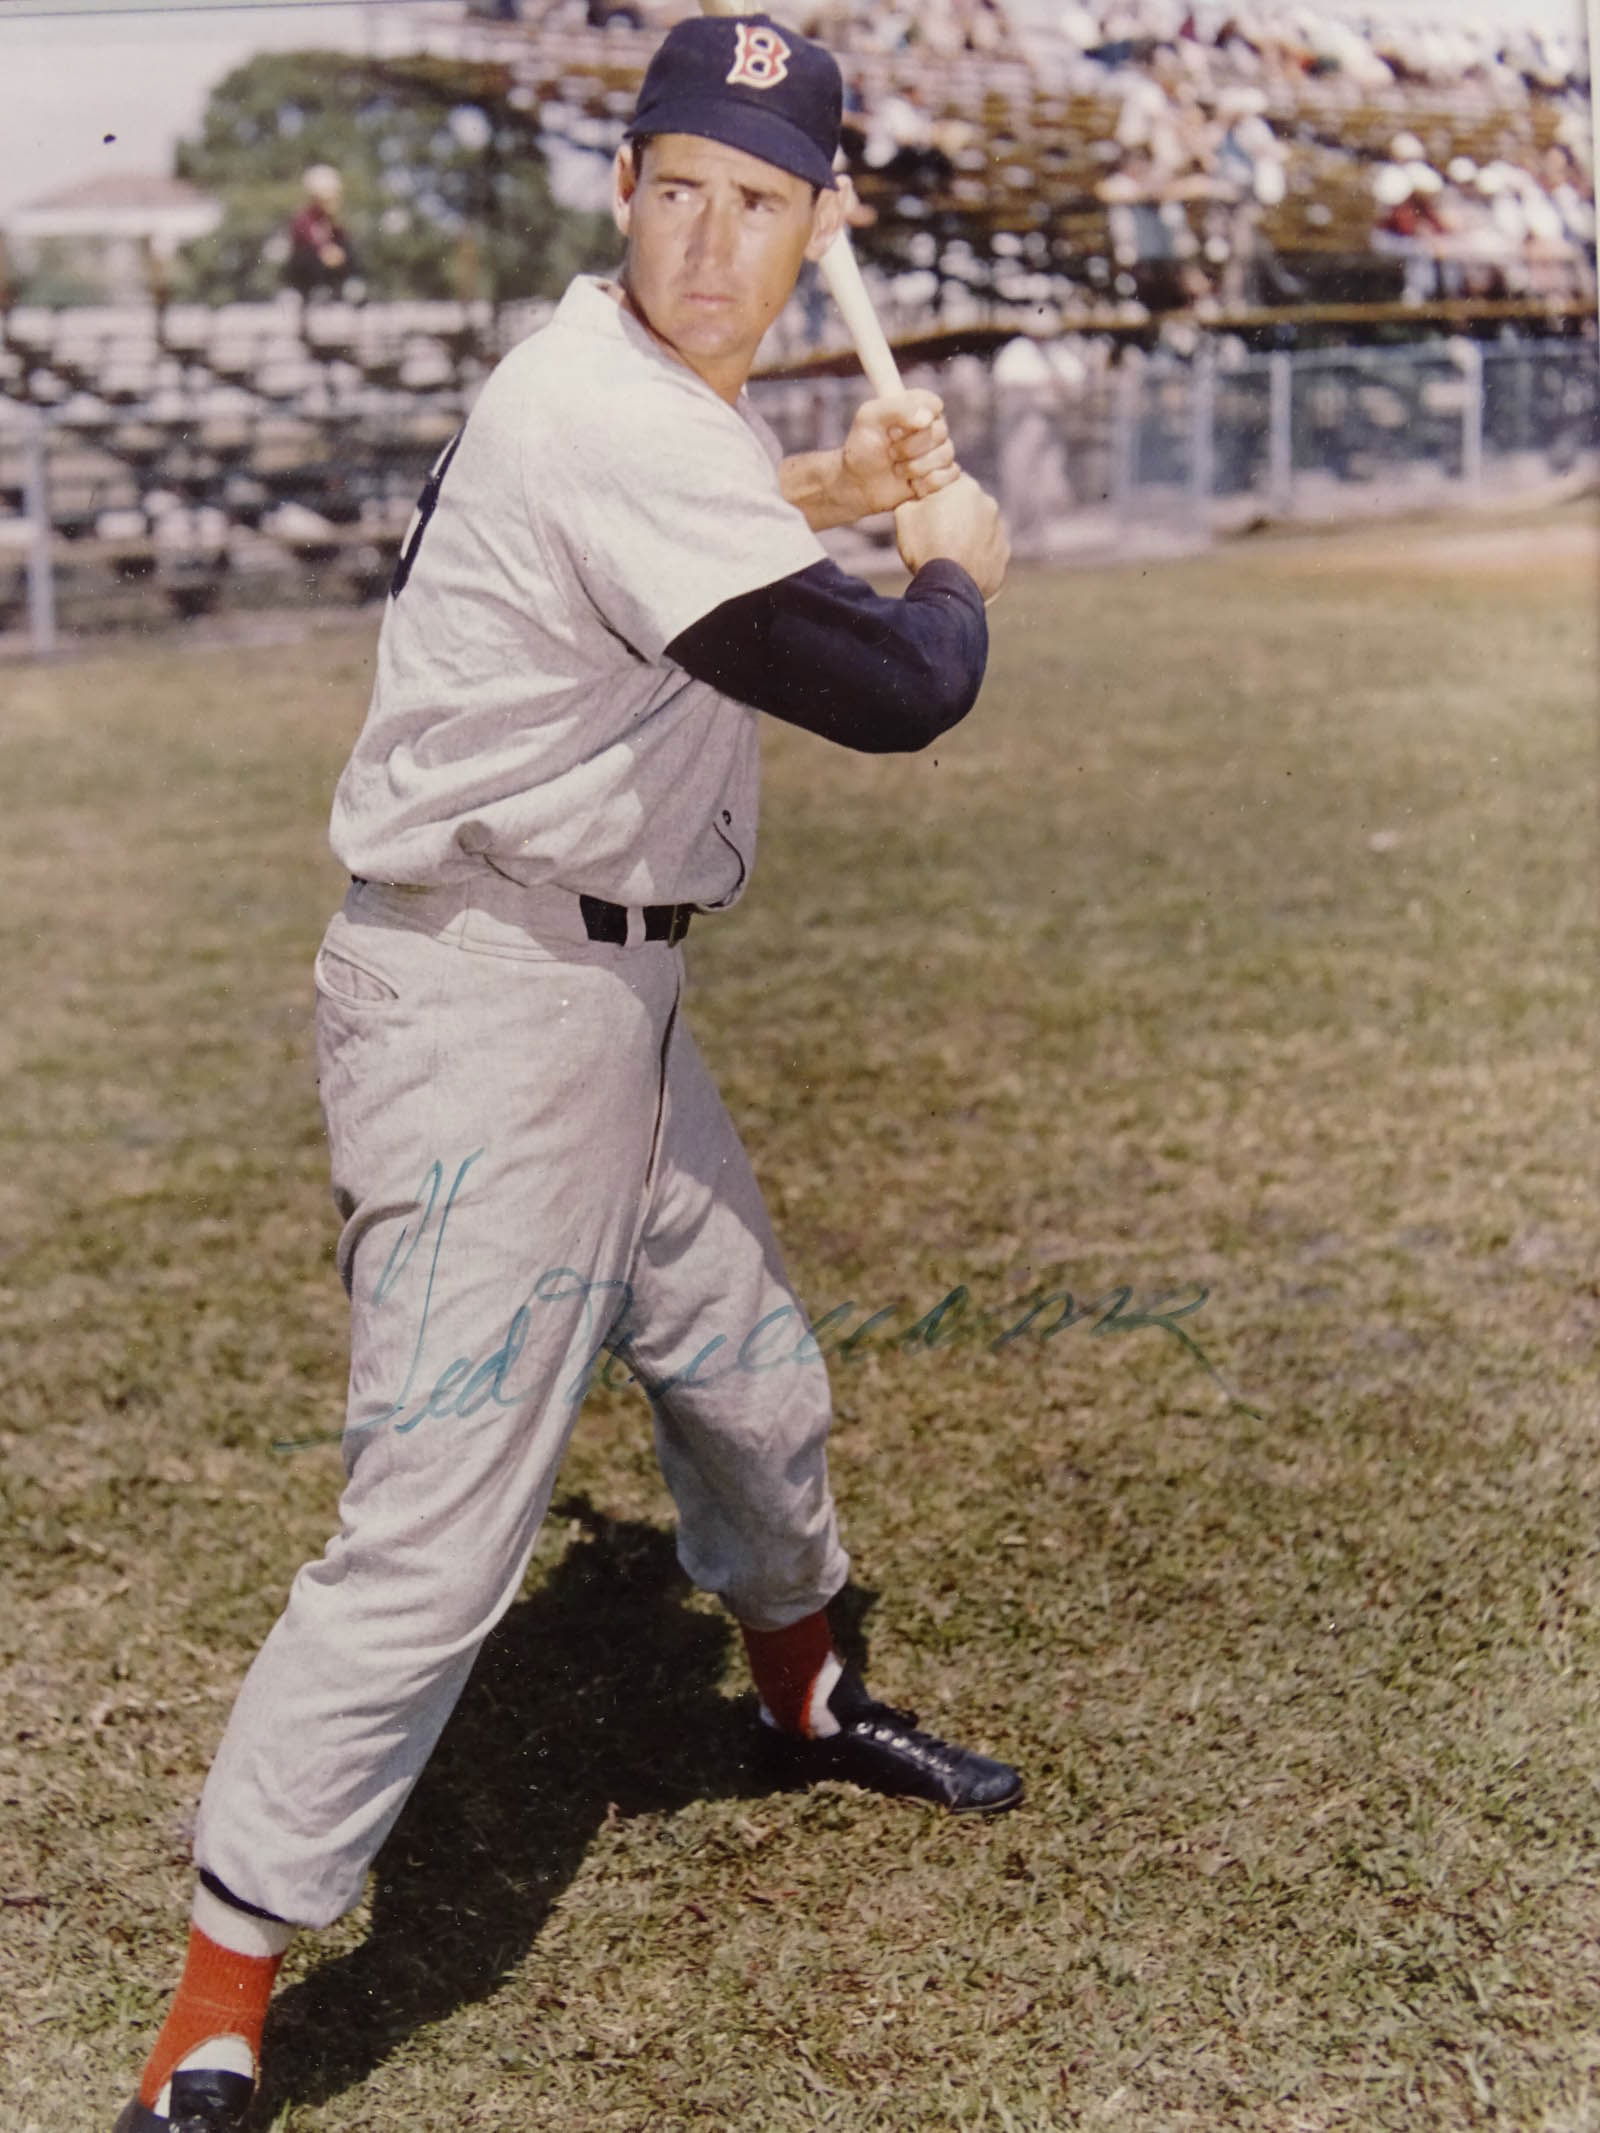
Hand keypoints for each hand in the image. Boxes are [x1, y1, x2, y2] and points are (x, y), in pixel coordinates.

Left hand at [839, 389, 958, 518]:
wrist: (859, 485)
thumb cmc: (862, 447)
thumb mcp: (870, 419)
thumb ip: (897, 408)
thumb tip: (928, 418)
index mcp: (917, 405)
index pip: (934, 404)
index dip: (915, 420)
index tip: (893, 431)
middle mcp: (932, 425)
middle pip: (940, 432)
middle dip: (910, 448)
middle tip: (890, 453)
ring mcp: (938, 450)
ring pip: (946, 455)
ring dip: (916, 467)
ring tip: (897, 471)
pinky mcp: (941, 473)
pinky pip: (951, 474)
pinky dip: (929, 483)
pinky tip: (912, 485)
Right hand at [894, 471, 1009, 600]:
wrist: (948, 587)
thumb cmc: (925, 546)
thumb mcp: (905, 513)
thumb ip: (913, 496)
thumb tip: (916, 495)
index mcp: (966, 487)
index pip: (950, 481)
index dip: (936, 494)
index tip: (927, 508)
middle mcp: (988, 504)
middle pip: (967, 505)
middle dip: (954, 514)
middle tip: (935, 534)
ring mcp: (999, 530)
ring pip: (980, 527)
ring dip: (967, 535)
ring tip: (948, 554)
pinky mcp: (1003, 554)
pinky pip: (988, 550)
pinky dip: (977, 555)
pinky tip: (961, 566)